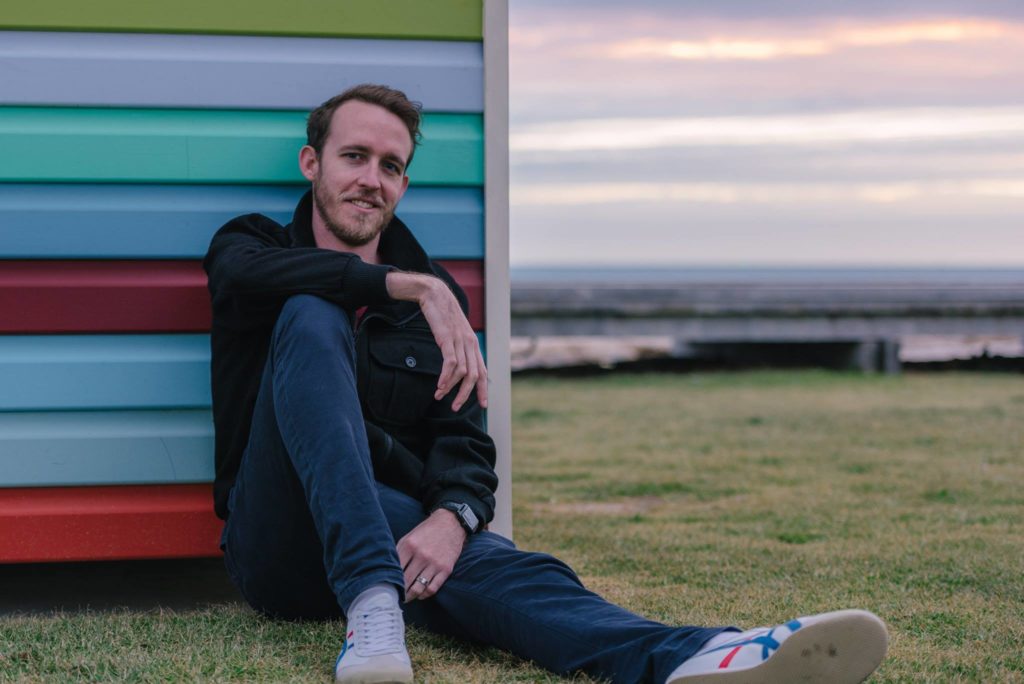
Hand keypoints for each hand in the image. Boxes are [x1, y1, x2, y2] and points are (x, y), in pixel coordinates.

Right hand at [386, 272, 487, 410]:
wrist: (435, 294)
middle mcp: (470, 344)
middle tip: (456, 408)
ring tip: (440, 397)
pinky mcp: (448, 338)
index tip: (483, 405)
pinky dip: (445, 377)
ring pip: (463, 372)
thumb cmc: (442, 315)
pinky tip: (439, 385)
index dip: (483, 389)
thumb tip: (457, 365)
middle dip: (466, 395)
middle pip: (474, 376)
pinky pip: (451, 363)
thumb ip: (458, 348)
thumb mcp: (454, 333)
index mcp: (473, 344)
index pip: (483, 371)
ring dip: (451, 388)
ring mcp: (460, 341)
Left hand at [396, 509, 466, 600]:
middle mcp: (422, 555)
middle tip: (395, 596)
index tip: (388, 587)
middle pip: (406, 582)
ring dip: (411, 596)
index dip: (390, 581)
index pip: (396, 570)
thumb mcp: (409, 537)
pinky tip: (420, 594)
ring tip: (407, 598)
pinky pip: (432, 588)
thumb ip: (399, 552)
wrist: (450, 523)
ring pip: (418, 588)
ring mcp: (435, 563)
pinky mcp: (446, 569)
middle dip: (399, 592)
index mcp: (409, 546)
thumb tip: (388, 569)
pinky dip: (424, 595)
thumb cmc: (426, 531)